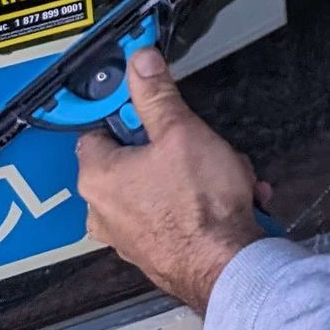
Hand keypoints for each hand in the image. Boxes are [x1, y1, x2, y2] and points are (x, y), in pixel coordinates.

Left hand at [76, 49, 272, 314]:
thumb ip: (157, 95)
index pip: (98, 128)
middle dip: (176, 145)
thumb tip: (140, 63)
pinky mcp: (153, 250)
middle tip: (199, 142)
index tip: (153, 103)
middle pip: (135, 157)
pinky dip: (199, 202)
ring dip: (196, 174)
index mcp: (97, 178)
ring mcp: (126, 235)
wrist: (225, 266)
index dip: (128, 111)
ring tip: (226, 174)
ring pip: (160, 184)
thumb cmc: (199, 206)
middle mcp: (102, 210)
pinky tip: (231, 197)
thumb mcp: (182, 131)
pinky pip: (174, 211)